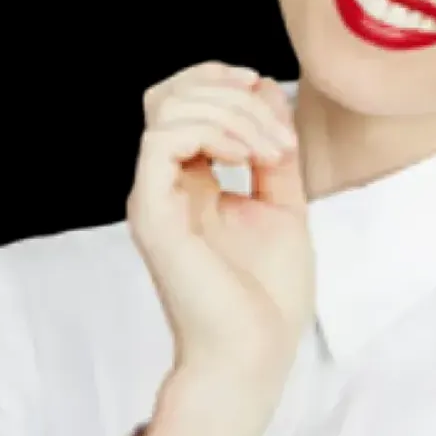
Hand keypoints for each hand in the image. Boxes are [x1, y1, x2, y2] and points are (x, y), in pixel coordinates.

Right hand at [124, 62, 315, 387]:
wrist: (254, 356)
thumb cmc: (266, 298)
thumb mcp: (282, 205)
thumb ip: (271, 151)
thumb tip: (265, 92)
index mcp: (190, 182)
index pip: (182, 101)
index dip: (219, 80)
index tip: (266, 90)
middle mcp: (165, 185)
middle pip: (169, 95)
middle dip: (230, 92)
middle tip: (278, 136)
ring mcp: (154, 197)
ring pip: (166, 109)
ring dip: (230, 113)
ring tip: (270, 151)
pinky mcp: (153, 214)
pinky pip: (162, 142)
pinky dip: (211, 132)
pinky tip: (247, 157)